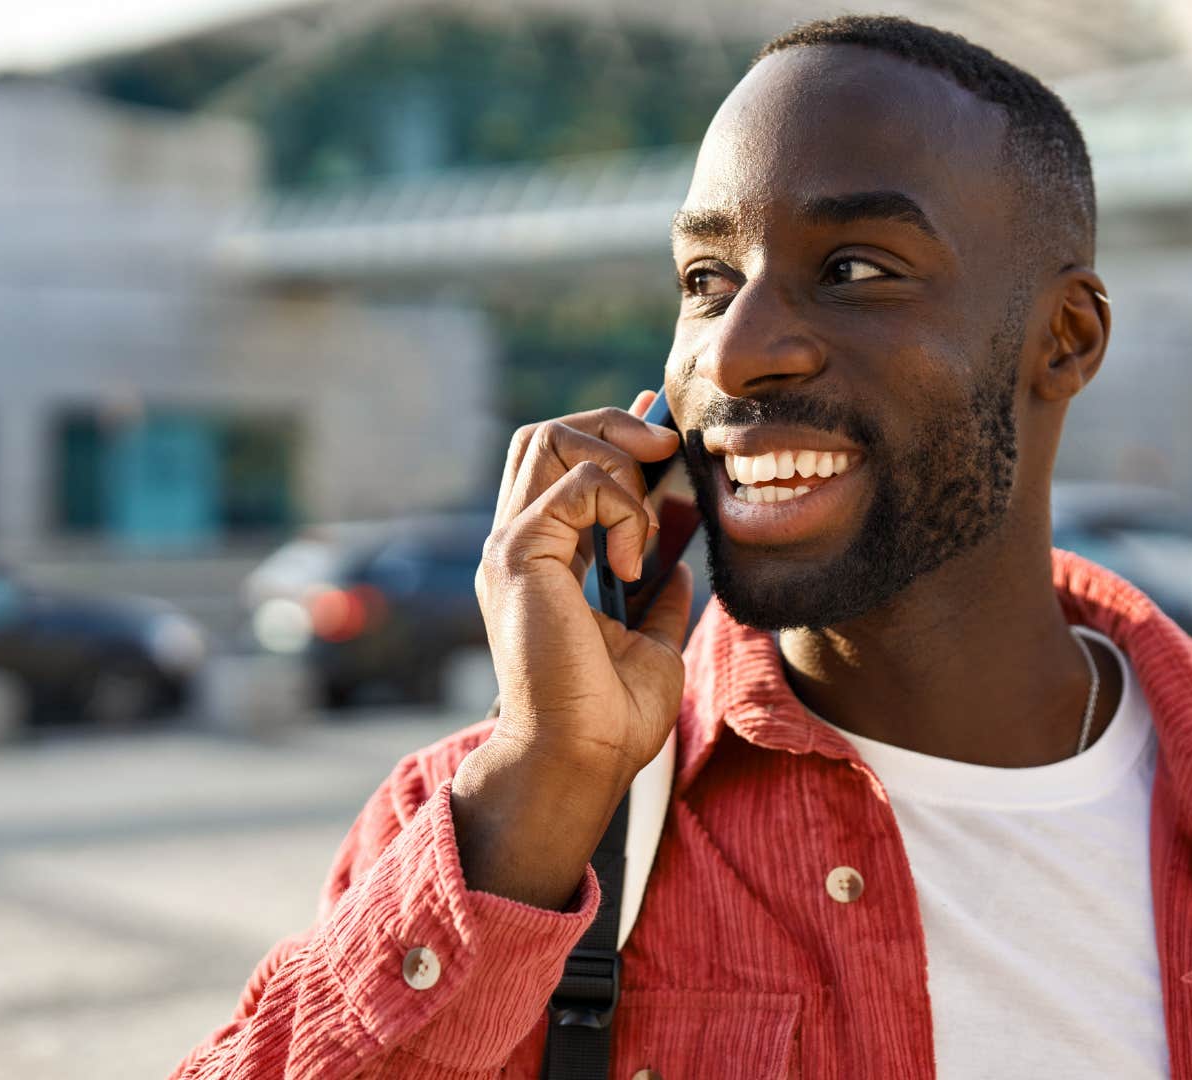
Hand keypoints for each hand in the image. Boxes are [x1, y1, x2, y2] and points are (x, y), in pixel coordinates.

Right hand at [476, 389, 694, 778]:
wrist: (582, 758)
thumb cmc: (611, 716)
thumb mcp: (651, 642)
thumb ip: (658, 598)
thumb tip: (679, 565)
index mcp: (542, 559)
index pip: (561, 462)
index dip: (612, 433)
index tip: (662, 433)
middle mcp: (517, 545)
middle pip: (546, 434)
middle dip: (612, 425)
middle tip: (664, 453)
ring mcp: (511, 547)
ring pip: (550, 439)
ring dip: (616, 461)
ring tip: (645, 523)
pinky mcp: (519, 556)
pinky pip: (578, 487)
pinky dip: (621, 510)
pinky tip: (632, 563)